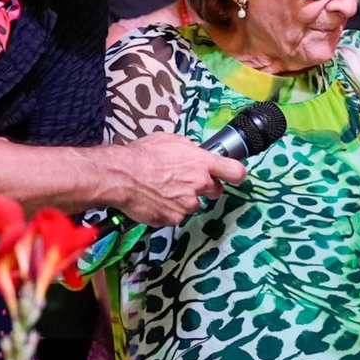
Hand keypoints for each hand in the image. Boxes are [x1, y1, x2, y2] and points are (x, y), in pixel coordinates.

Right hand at [109, 133, 246, 225]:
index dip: (236, 173)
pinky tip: (155, 200)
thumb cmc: (143, 155)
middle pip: (216, 191)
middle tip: (187, 182)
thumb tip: (195, 152)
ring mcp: (187, 204)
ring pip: (193, 204)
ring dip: (184, 199)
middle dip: (205, 188)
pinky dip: (168, 210)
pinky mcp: (174, 218)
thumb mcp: (171, 140)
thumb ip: (190, 148)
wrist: (123, 176)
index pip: (235, 171)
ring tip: (163, 189)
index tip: (235, 175)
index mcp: (201, 162)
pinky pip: (176, 216)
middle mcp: (199, 184)